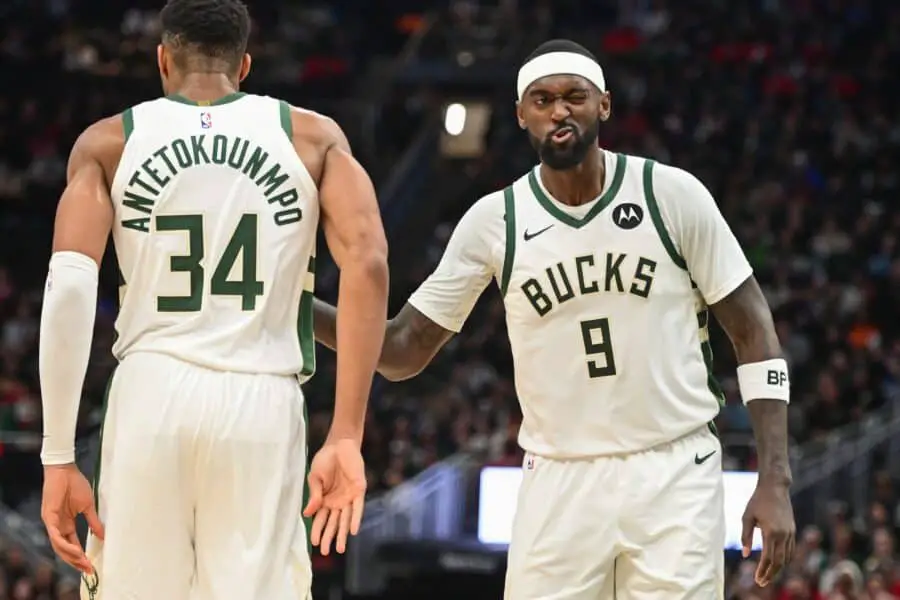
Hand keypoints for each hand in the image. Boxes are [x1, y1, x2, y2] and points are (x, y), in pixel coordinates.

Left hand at [41, 464, 104, 573]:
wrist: (66, 470)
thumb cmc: (76, 485)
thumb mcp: (88, 506)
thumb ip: (93, 522)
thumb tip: (102, 536)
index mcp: (66, 524)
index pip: (72, 545)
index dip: (81, 556)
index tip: (91, 565)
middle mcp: (58, 526)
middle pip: (64, 550)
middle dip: (76, 561)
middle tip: (88, 570)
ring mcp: (52, 523)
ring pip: (58, 546)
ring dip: (71, 556)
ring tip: (83, 562)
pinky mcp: (48, 517)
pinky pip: (55, 535)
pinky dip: (64, 544)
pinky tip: (75, 550)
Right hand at [302, 438, 365, 555]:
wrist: (340, 444)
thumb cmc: (325, 460)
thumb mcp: (315, 478)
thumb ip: (314, 495)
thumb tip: (307, 513)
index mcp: (324, 499)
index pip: (320, 519)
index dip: (318, 530)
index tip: (315, 543)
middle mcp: (337, 501)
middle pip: (333, 523)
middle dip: (329, 537)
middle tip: (326, 553)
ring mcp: (348, 497)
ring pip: (345, 519)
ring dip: (342, 533)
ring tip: (339, 549)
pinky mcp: (359, 490)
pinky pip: (357, 507)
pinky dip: (355, 518)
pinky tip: (352, 530)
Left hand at [741, 480, 794, 586]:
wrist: (775, 487)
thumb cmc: (757, 501)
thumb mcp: (747, 517)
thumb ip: (745, 536)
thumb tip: (745, 555)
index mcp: (771, 532)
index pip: (768, 558)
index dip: (763, 571)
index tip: (757, 580)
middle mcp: (783, 535)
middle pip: (779, 562)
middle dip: (771, 574)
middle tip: (762, 583)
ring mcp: (790, 533)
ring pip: (787, 558)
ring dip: (778, 568)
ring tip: (768, 575)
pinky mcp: (793, 530)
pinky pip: (791, 550)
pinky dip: (785, 559)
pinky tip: (777, 563)